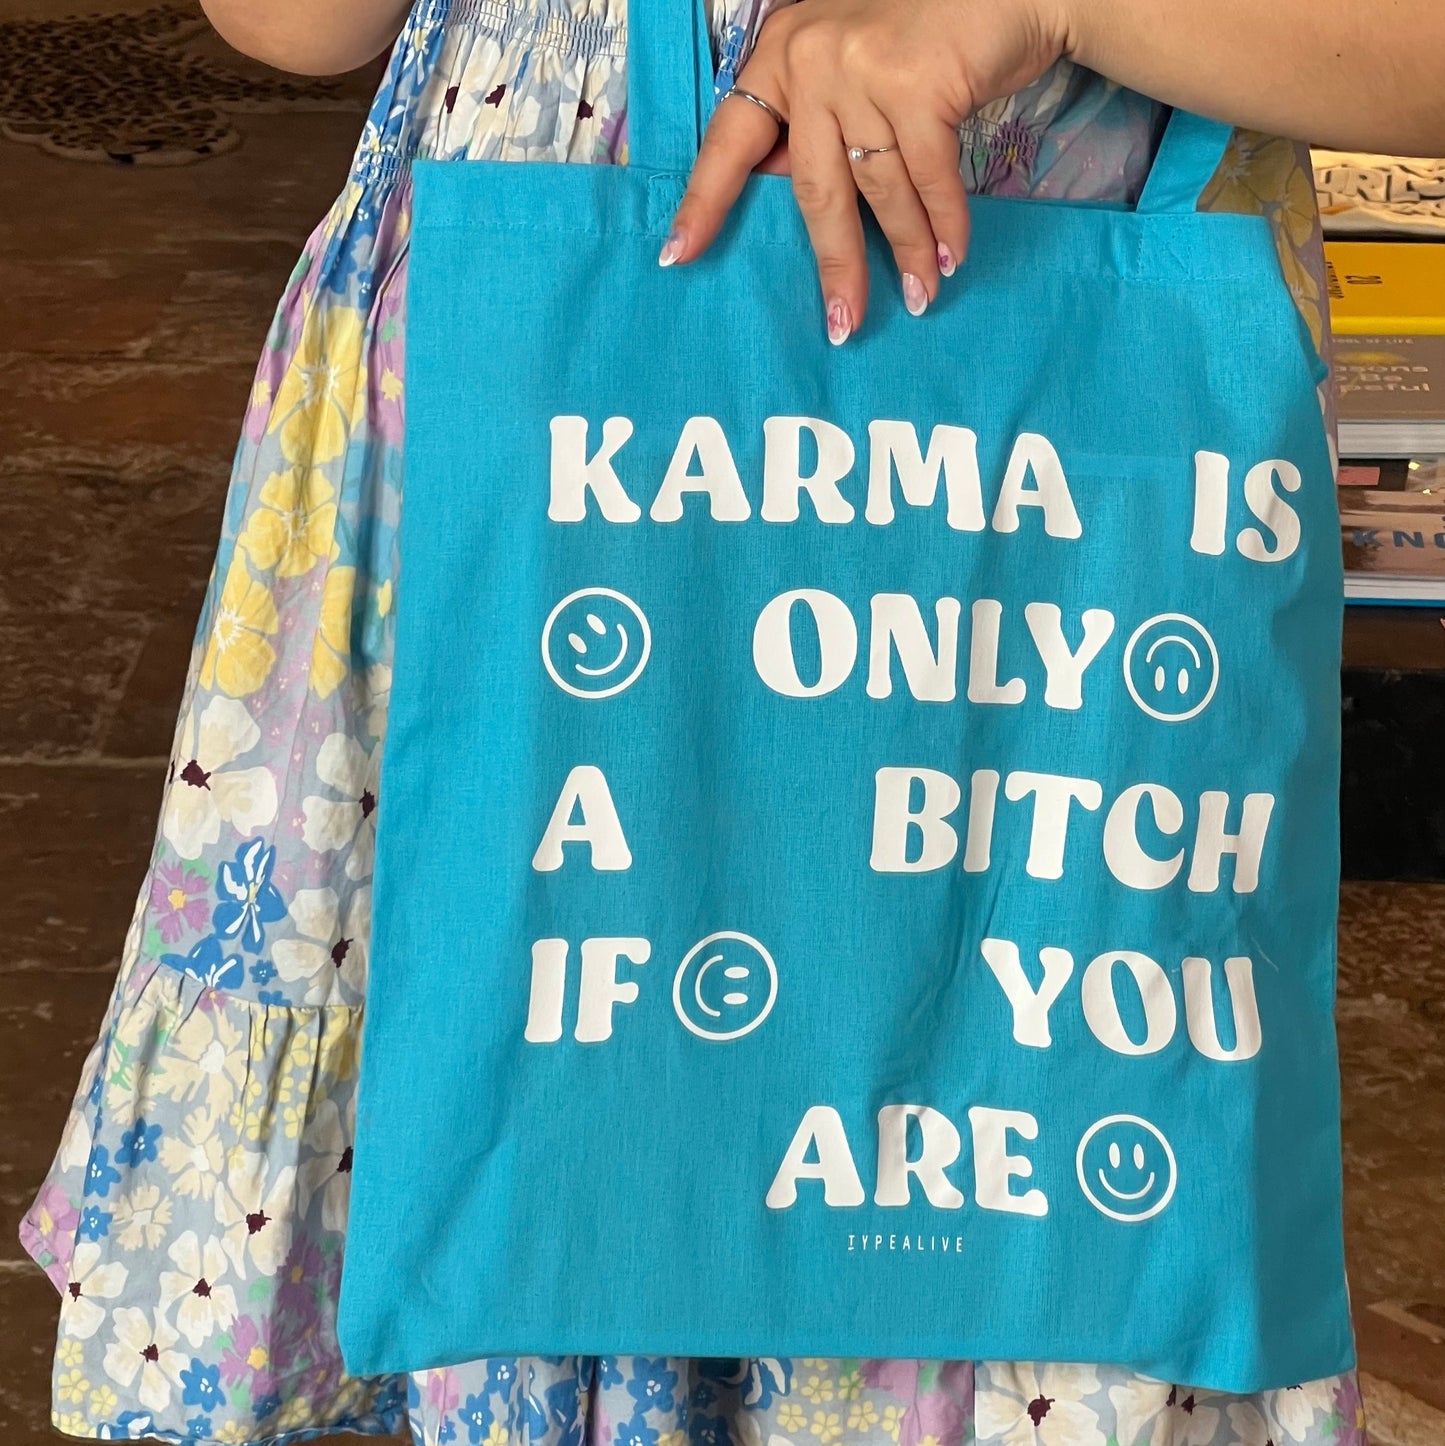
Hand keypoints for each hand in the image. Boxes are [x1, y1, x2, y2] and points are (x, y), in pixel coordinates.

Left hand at [660, 0, 1069, 341]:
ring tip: (920, 296)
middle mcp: (813, 58)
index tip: (677, 257)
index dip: (705, 202)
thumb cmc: (927, 29)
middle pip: (815, 190)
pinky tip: (950, 257)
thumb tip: (802, 199)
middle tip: (844, 325)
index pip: (731, 140)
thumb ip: (819, 120)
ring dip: (907, 252)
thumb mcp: (851, 61)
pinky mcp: (920, 84)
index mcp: (782, 54)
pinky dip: (944, 223)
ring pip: (878, 190)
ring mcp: (864, 69)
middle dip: (836, 265)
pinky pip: (928, 178)